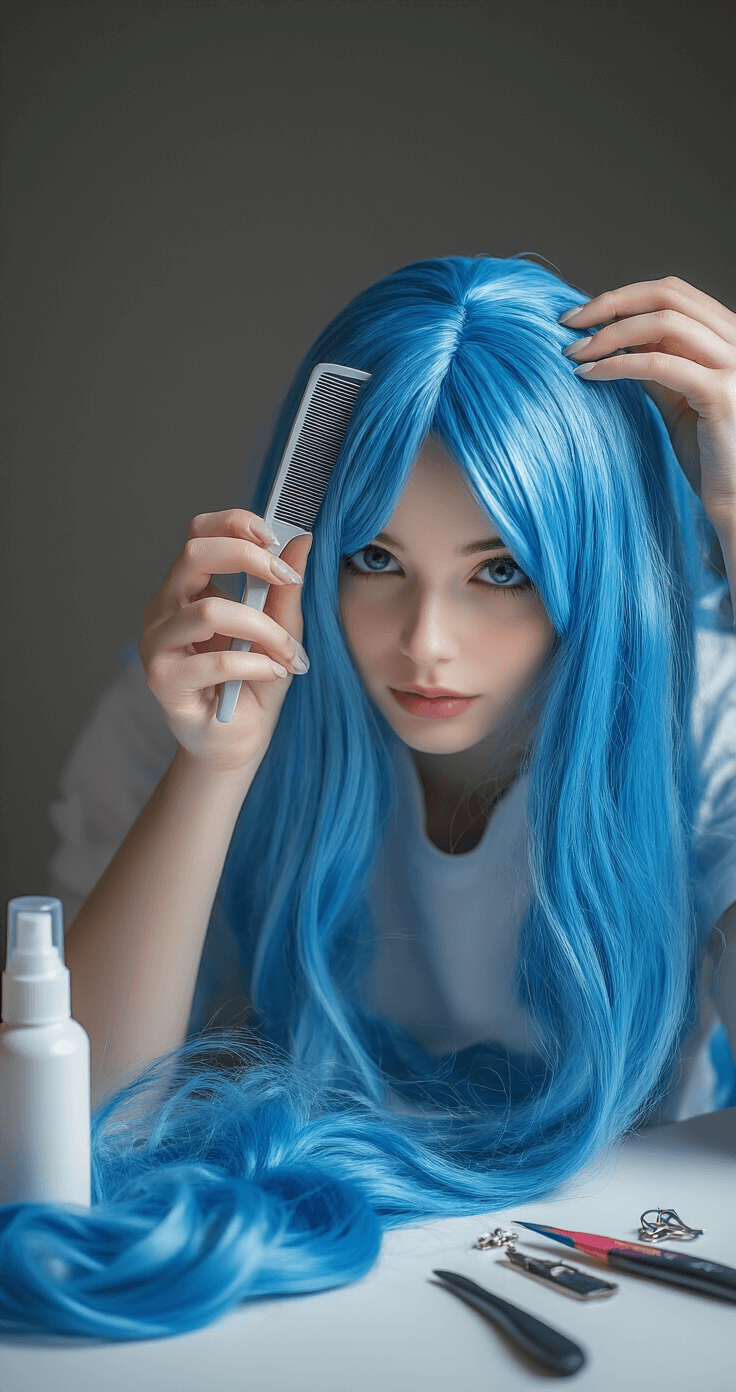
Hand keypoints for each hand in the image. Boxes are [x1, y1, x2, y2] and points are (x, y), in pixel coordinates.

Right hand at [138, 509, 312, 772]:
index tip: (275, 539)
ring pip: (209, 610)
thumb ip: (286, 591)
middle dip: (248, 558)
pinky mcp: (164, 682)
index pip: (198, 534)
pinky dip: (256, 663)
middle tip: (288, 578)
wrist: (234, 744)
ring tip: (288, 651)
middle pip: (193, 555)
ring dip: (263, 627)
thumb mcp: (279, 633)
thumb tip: (302, 540)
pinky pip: (215, 661)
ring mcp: (157, 645)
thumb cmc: (252, 686)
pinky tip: (274, 672)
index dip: (234, 524)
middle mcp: (164, 611)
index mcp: (186, 590)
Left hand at [560, 276, 735, 531]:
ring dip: (609, 334)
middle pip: (667, 294)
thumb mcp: (679, 400)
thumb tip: (616, 342)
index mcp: (729, 336)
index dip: (623, 297)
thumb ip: (657, 367)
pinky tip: (589, 374)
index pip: (673, 292)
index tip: (582, 315)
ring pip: (663, 322)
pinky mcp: (721, 393)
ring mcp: (734, 364)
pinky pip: (658, 365)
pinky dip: (617, 365)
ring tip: (574, 353)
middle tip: (568, 323)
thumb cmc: (710, 456)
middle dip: (611, 303)